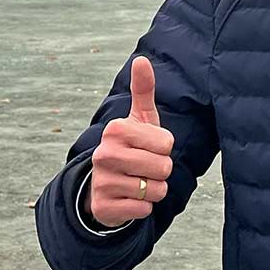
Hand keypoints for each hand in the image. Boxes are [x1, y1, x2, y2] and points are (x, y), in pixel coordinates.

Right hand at [87, 56, 175, 227]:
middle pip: (164, 167)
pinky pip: (144, 209)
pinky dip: (142, 207)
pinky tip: (128, 198)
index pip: (167, 143)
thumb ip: (143, 90)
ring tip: (136, 182)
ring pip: (156, 190)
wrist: (103, 186)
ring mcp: (102, 182)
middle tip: (143, 167)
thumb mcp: (138, 119)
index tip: (147, 148)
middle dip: (160, 171)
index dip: (164, 148)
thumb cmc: (130, 147)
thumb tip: (141, 59)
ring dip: (153, 190)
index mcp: (116, 130)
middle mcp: (104, 154)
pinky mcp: (104, 207)